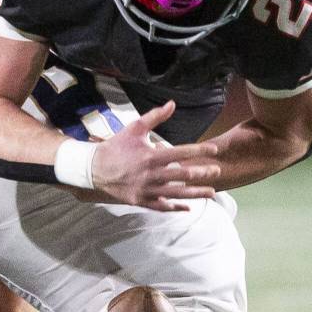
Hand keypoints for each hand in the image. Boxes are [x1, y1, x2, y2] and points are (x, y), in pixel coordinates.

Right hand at [89, 101, 219, 210]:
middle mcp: (152, 175)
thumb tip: (172, 103)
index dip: (200, 151)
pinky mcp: (141, 200)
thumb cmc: (116, 147)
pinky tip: (188, 207)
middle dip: (203, 173)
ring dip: (196, 193)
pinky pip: (162, 206)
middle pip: (183, 175)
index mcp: (151, 156)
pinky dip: (175, 207)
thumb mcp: (134, 128)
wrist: (94, 169)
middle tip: (217, 171)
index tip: (215, 150)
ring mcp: (147, 190)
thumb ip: (155, 116)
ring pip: (177, 193)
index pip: (181, 152)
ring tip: (212, 192)